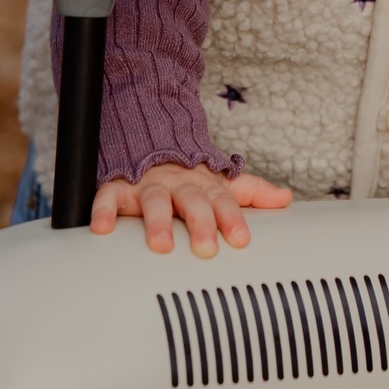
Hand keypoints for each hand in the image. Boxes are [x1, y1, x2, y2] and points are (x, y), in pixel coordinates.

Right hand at [90, 162, 291, 255]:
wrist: (149, 139)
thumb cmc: (188, 175)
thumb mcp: (220, 181)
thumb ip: (252, 191)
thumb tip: (286, 198)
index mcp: (205, 184)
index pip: (223, 199)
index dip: (232, 218)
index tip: (241, 240)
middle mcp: (178, 183)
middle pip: (192, 200)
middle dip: (201, 223)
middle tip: (207, 248)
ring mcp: (148, 185)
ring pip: (154, 200)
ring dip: (157, 221)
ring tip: (162, 245)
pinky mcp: (118, 187)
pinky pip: (108, 197)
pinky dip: (104, 211)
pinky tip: (102, 229)